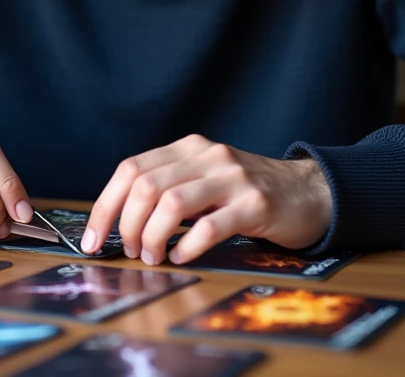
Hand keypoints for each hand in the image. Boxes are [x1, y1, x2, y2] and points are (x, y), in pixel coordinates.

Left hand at [81, 134, 332, 264]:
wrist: (310, 192)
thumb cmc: (248, 193)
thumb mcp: (205, 178)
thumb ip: (168, 187)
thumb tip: (118, 222)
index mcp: (188, 147)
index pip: (131, 169)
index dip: (105, 205)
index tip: (93, 238)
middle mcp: (208, 155)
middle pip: (146, 185)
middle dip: (127, 225)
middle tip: (131, 251)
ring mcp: (233, 177)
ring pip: (172, 202)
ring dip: (152, 236)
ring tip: (153, 256)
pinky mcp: (256, 204)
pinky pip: (210, 225)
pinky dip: (187, 245)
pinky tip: (181, 256)